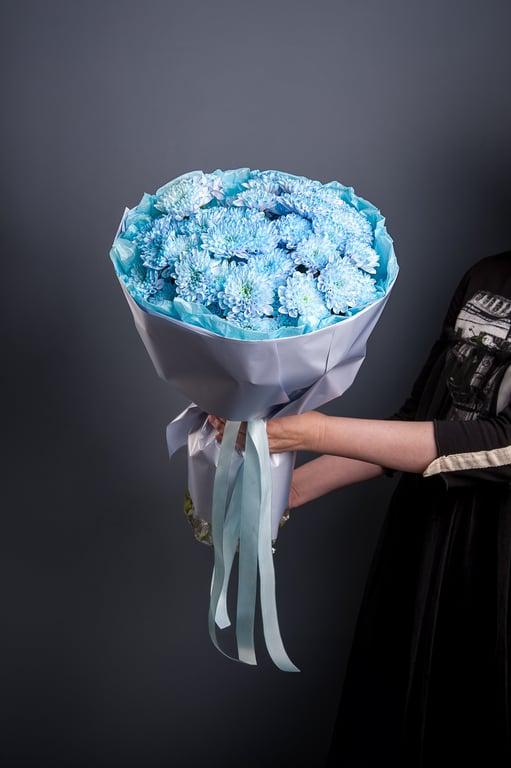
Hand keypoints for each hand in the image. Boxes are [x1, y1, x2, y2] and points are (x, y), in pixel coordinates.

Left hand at [207, 411, 325, 452]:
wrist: (317, 434)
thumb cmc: (306, 420)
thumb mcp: (287, 409)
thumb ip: (268, 409)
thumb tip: (250, 402)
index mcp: (268, 428)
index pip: (241, 424)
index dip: (228, 419)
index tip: (219, 411)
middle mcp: (265, 439)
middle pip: (238, 433)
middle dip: (224, 425)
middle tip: (212, 416)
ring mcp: (267, 446)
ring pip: (241, 441)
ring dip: (227, 434)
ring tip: (215, 427)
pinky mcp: (269, 448)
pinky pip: (248, 446)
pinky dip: (236, 442)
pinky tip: (227, 440)